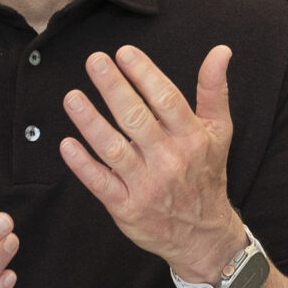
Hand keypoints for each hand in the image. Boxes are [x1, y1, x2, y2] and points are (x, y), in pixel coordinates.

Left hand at [61, 45, 243, 283]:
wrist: (204, 237)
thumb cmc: (206, 174)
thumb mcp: (218, 132)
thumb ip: (214, 90)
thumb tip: (221, 50)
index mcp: (192, 138)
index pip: (166, 100)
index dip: (145, 75)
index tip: (124, 53)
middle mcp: (169, 161)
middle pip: (137, 120)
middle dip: (114, 89)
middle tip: (95, 61)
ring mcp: (146, 186)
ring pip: (114, 150)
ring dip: (91, 123)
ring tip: (72, 97)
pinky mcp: (127, 208)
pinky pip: (101, 183)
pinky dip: (82, 165)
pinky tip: (66, 144)